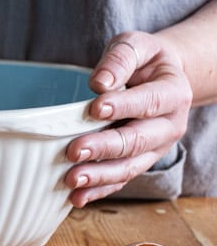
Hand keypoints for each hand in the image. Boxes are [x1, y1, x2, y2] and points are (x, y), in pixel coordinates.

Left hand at [64, 30, 192, 207]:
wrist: (157, 79)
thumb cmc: (142, 61)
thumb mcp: (135, 46)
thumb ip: (120, 59)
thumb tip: (100, 83)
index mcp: (173, 93)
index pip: (149, 102)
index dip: (123, 106)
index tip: (95, 108)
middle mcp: (168, 126)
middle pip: (138, 141)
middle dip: (105, 148)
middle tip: (74, 150)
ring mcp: (154, 149)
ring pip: (129, 167)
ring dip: (99, 176)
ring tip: (71, 179)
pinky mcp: (138, 162)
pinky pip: (120, 181)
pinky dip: (98, 191)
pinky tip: (76, 198)